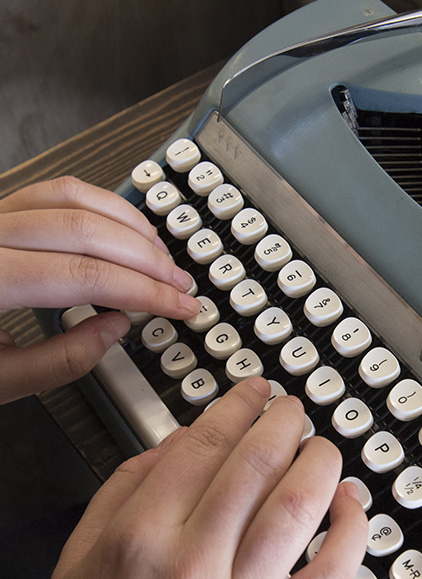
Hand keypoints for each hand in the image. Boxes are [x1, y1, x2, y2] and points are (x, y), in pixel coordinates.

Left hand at [0, 177, 199, 403]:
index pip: (84, 275)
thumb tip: (116, 327)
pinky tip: (124, 228)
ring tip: (162, 257)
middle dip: (147, 260)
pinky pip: (56, 190)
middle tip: (181, 287)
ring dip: (129, 225)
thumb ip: (60, 360)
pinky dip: (99, 204)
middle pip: (85, 230)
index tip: (180, 308)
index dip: (144, 292)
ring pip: (73, 197)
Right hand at [19, 379, 367, 578]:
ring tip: (321, 445)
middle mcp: (193, 564)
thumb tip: (182, 442)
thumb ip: (126, 487)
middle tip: (291, 410)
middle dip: (283, 422)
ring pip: (300, 509)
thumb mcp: (78, 556)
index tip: (254, 392)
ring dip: (321, 463)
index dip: (237, 406)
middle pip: (258, 465)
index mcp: (140, 536)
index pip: (204, 445)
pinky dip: (350, 535)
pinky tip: (351, 504)